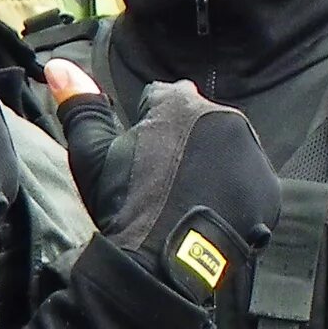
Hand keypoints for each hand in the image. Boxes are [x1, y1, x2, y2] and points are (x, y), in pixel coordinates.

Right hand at [45, 64, 277, 302]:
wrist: (164, 262)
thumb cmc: (126, 202)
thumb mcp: (92, 153)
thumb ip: (80, 104)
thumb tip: (58, 66)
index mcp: (181, 102)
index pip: (160, 97)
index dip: (143, 124)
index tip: (136, 154)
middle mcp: (225, 118)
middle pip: (196, 123)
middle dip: (180, 142)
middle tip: (158, 180)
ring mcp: (253, 155)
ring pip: (223, 151)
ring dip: (206, 166)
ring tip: (181, 199)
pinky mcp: (269, 189)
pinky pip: (245, 182)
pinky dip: (229, 193)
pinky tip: (204, 213)